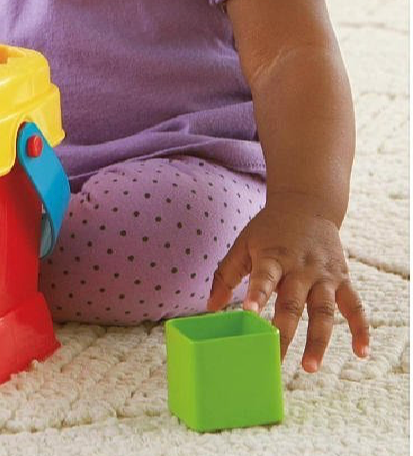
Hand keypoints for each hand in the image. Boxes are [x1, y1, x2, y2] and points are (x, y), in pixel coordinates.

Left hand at [207, 194, 369, 372]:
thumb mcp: (244, 243)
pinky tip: (360, 352)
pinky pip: (356, 307)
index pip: (264, 277)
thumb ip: (226, 274)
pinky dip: (361, 329)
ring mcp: (324, 276)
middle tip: (274, 359)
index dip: (257, 294)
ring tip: (309, 367)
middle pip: (293, 303)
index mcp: (273, 257)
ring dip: (318, 340)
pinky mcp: (343, 280)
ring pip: (324, 311)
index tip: (248, 312)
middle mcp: (300, 268)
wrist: (306, 204)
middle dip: (284, 332)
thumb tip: (210, 308)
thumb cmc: (269, 230)